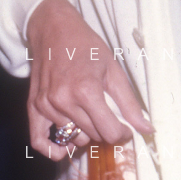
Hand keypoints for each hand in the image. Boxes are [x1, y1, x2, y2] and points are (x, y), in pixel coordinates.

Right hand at [25, 0, 152, 158]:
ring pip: (73, 137)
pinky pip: (38, 140)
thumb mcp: (114, 69)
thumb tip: (146, 128)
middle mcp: (63, 101)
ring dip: (85, 132)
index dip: (122, 134)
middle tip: (110, 117)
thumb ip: (129, 103)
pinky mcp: (34, 107)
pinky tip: (66, 147)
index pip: (109, 132)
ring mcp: (46, 106)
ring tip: (91, 115)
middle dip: (106, 130)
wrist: (54, 29)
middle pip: (93, 136)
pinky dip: (53, 150)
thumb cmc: (86, 46)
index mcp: (86, 91)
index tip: (126, 128)